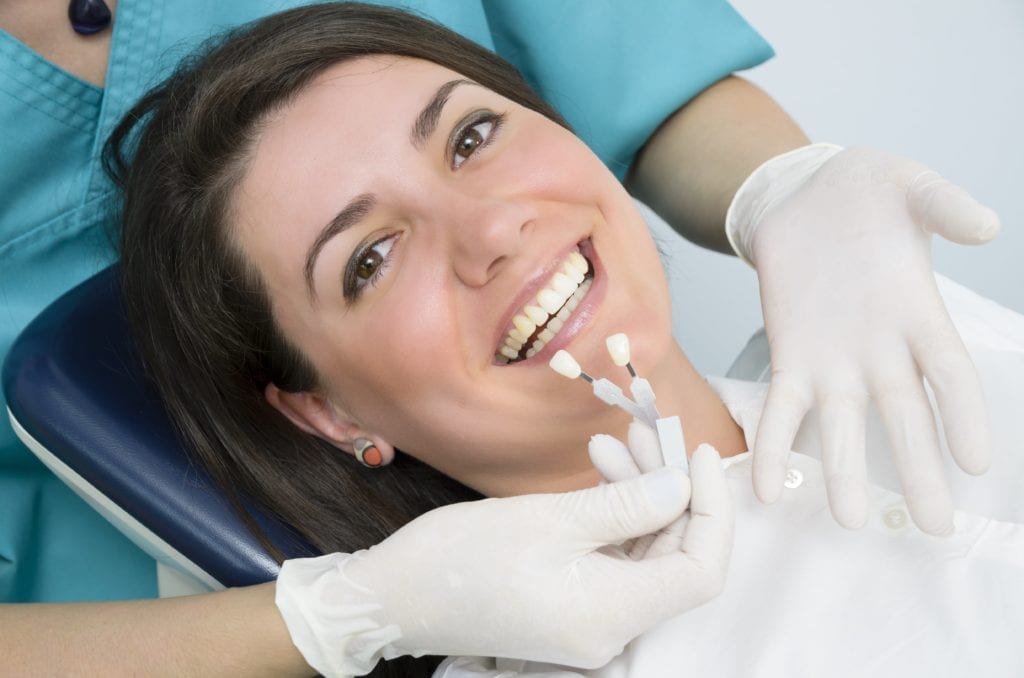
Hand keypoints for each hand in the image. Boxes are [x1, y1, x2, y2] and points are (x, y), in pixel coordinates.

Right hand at [275, 462, 731, 675]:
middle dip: (672, 489)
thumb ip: (626, 505)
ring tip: (616, 441)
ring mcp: (591, 619)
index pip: (700, 569)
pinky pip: (612, 559)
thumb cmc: (461, 558)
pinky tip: (597, 470)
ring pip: (643, 553)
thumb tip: (682, 486)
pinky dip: (613, 515)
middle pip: (673, 557)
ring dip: (640, 495)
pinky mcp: (572, 605)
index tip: (700, 454)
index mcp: (611, 614)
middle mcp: (610, 628)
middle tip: (652, 432)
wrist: (396, 597)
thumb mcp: (549, 519)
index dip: (712, 509)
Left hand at [727, 144, 999, 533]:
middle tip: (933, 525)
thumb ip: (944, 204)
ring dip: (844, 472)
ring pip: (843, 425)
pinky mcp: (789, 355)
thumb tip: (984, 224)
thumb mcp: (908, 184)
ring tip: (847, 520)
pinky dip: (774, 445)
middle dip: (919, 471)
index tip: (978, 462)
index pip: (949, 374)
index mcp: (919, 313)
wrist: (802, 195)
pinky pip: (781, 408)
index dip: (965, 415)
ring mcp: (834, 359)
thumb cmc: (865, 191)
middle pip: (905, 418)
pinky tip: (765, 486)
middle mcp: (881, 349)